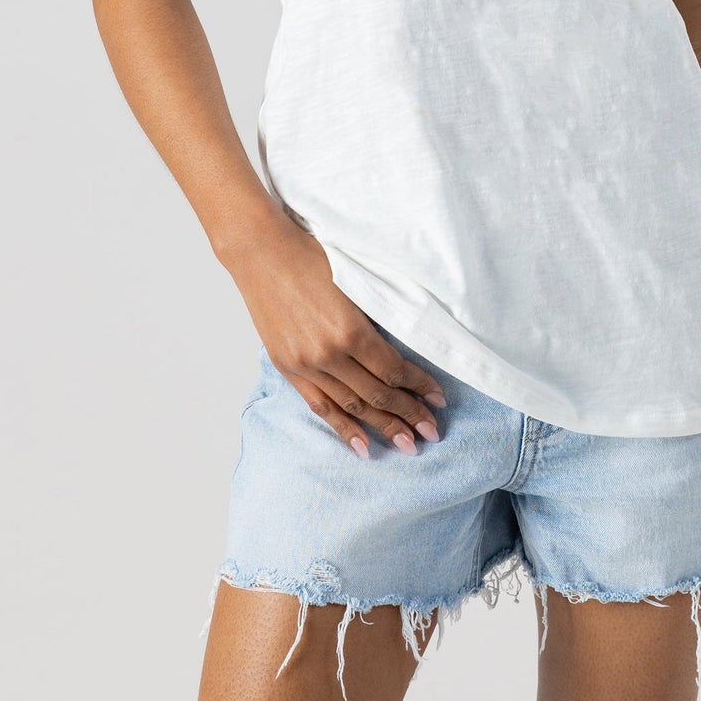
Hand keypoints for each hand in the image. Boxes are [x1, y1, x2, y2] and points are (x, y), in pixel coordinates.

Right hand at [224, 211, 447, 458]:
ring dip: (382, 427)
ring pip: (352, 406)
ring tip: (408, 445)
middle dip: (409, 415)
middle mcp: (329, 354)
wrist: (262, 252)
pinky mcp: (289, 369)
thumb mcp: (354, 281)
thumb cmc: (311, 256)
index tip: (439, 398)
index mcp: (351, 329)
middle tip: (432, 432)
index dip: (419, 386)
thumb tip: (405, 347)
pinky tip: (362, 447)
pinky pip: (321, 406)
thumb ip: (376, 317)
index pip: (393, 370)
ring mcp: (306, 365)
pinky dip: (343, 428)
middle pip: (377, 394)